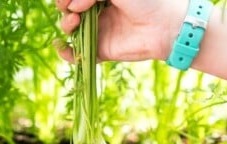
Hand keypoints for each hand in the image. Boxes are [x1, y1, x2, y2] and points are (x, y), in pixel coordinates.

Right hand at [55, 0, 186, 62]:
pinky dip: (66, 53)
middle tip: (70, 8)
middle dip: (64, 7)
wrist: (165, 26)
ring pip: (72, 31)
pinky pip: (79, 55)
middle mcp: (99, 13)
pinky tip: (61, 46)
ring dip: (66, 25)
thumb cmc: (146, 0)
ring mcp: (99, 32)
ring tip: (74, 21)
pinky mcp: (101, 51)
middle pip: (70, 11)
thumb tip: (73, 7)